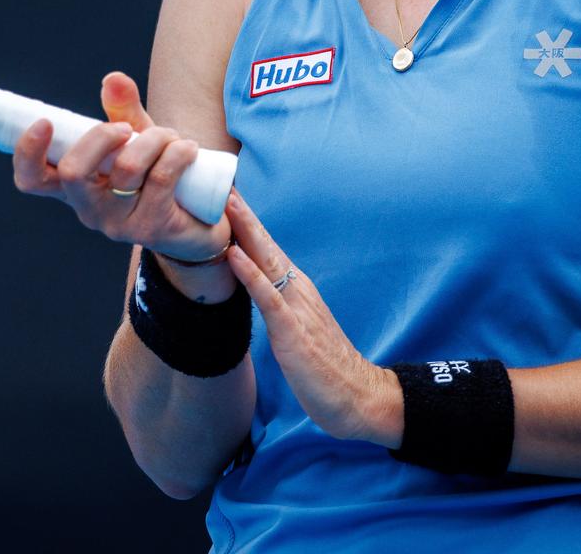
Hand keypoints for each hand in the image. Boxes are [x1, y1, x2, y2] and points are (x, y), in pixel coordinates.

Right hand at [11, 72, 230, 264]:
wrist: (200, 219)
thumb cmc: (157, 174)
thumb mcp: (135, 139)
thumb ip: (121, 108)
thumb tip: (113, 78)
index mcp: (73, 187)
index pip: (32, 178)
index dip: (28, 152)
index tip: (44, 122)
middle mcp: (87, 208)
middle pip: (73, 172)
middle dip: (102, 136)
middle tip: (126, 128)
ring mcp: (116, 222)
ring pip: (126, 168)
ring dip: (154, 139)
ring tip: (171, 138)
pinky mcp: (149, 228)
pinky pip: (160, 178)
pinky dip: (177, 152)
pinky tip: (188, 149)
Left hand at [224, 190, 402, 446]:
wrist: (359, 397)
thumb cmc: (324, 366)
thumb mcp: (293, 328)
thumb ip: (276, 304)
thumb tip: (254, 287)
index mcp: (296, 289)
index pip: (266, 249)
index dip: (245, 223)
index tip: (224, 196)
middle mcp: (297, 290)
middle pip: (265, 245)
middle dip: (242, 215)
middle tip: (221, 183)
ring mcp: (296, 308)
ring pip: (266, 261)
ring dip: (244, 232)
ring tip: (225, 204)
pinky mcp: (293, 331)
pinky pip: (268, 297)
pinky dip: (250, 273)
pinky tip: (234, 255)